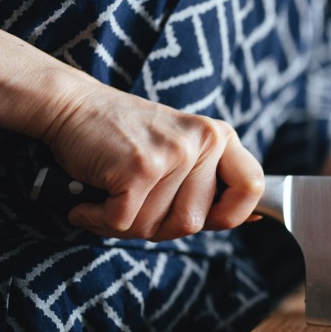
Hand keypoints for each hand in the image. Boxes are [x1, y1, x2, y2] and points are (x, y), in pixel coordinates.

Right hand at [44, 86, 263, 240]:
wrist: (72, 104)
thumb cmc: (125, 136)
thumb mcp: (182, 148)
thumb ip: (213, 181)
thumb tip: (258, 217)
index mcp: (219, 137)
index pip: (253, 186)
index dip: (234, 215)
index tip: (206, 219)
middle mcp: (204, 142)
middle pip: (192, 224)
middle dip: (156, 226)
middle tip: (132, 204)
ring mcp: (173, 154)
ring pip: (153, 227)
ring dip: (122, 223)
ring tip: (109, 195)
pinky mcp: (139, 167)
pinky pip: (123, 223)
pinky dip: (97, 219)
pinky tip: (89, 202)